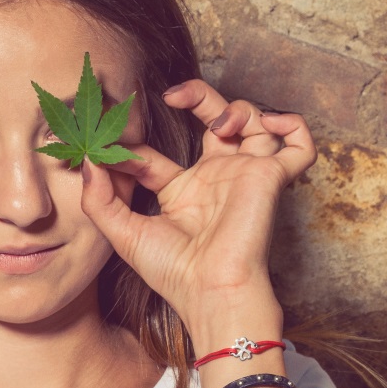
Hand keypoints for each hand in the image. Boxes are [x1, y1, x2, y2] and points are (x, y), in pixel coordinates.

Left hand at [79, 79, 315, 349]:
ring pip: (254, 123)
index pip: (153, 153)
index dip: (131, 141)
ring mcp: (244, 176)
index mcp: (180, 192)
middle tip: (172, 95)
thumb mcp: (122, 233)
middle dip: (198, 96)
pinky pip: (299, 146)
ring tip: (222, 123)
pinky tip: (269, 124)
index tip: (112, 135)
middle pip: (212, 120)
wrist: (212, 292)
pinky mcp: (271, 178)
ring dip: (239, 108)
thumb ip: (98, 198)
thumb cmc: (173, 272)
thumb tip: (87, 160)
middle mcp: (215, 179)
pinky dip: (292, 126)